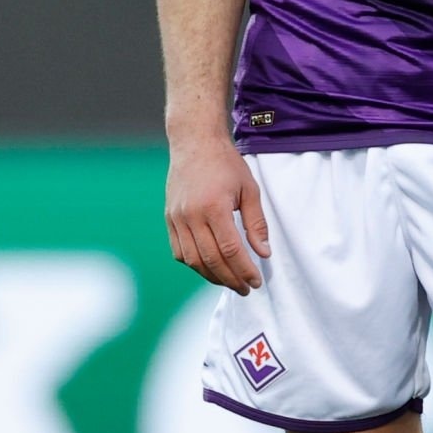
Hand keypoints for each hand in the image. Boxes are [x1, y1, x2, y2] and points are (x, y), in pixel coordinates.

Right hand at [165, 132, 270, 294]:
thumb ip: (256, 223)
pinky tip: (209, 267)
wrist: (195, 143)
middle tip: (246, 289)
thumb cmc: (226, 164)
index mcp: (214, 207)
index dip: (244, 270)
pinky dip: (194, 265)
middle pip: (211, 260)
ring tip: (230, 282)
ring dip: (212, 276)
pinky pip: (179, 252)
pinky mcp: (169, 219)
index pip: (230, 250)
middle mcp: (191, 216)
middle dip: (231, 279)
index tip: (256, 281)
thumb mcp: (249, 189)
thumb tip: (263, 253)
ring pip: (193, 260)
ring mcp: (177, 218)